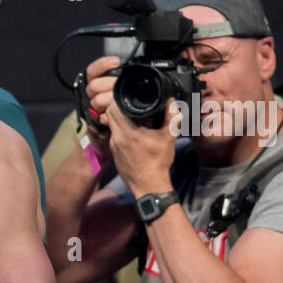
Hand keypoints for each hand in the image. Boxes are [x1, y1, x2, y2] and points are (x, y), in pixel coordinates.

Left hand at [87, 57, 175, 195]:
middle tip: (131, 104)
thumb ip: (171, 117)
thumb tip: (172, 102)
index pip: (114, 108)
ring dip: (119, 119)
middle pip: (110, 115)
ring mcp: (114, 146)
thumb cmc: (158, 163)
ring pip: (111, 125)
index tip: (129, 97)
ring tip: (134, 117)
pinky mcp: (114, 153)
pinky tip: (133, 132)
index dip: (119, 100)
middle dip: (118, 107)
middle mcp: (117, 138)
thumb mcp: (168, 138)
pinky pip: (114, 136)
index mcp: (128, 132)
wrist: (148, 186)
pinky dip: (121, 130)